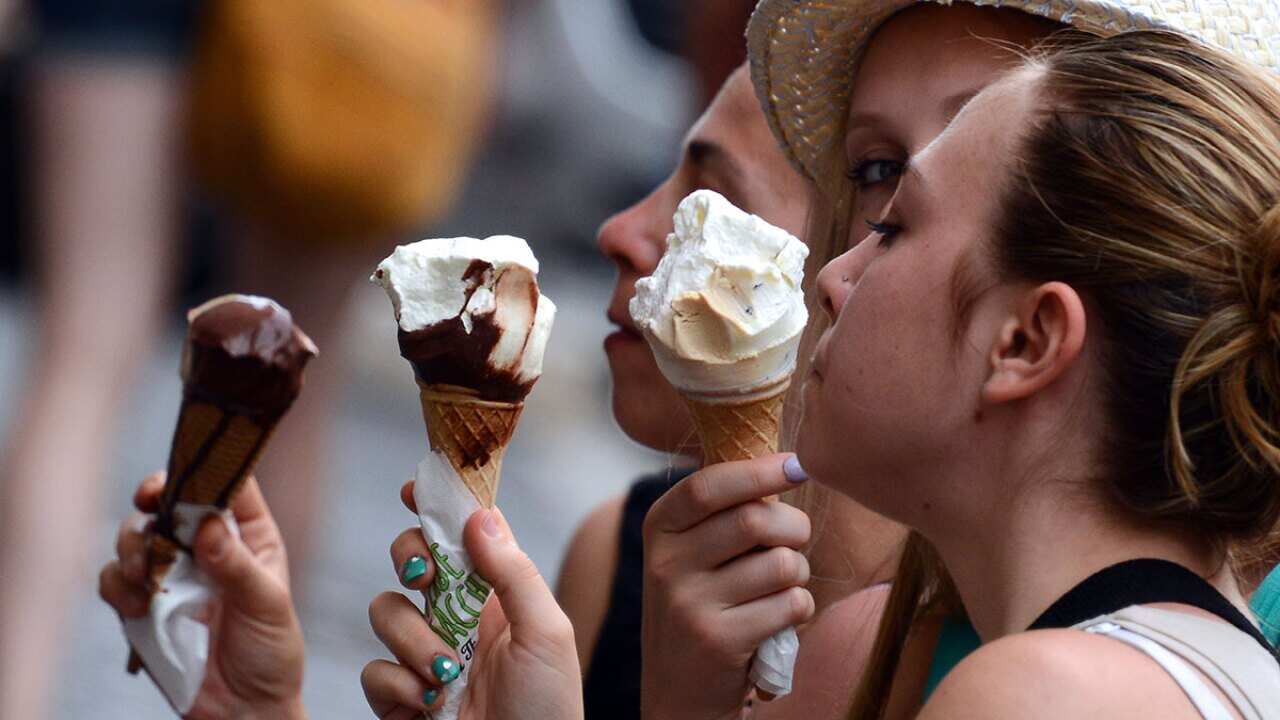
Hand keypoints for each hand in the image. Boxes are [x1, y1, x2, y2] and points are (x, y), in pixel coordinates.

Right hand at [99, 473, 305, 719]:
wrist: (243, 709)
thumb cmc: (271, 652)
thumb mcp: (267, 605)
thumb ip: (236, 566)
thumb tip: (206, 526)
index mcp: (249, 535)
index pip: (226, 485)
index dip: (201, 469)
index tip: (180, 472)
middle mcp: (208, 546)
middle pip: (169, 501)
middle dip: (152, 499)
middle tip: (146, 506)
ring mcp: (173, 573)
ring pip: (135, 536)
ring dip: (132, 548)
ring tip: (146, 577)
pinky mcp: (143, 603)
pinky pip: (115, 579)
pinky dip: (118, 587)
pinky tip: (139, 606)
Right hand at [361, 481, 582, 719]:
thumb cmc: (549, 710)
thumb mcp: (547, 634)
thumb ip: (514, 572)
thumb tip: (479, 514)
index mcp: (500, 594)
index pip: (466, 534)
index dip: (439, 505)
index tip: (414, 488)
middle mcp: (460, 617)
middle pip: (413, 558)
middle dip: (410, 557)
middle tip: (425, 575)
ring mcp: (426, 655)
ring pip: (385, 611)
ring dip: (414, 640)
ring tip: (448, 674)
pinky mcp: (400, 697)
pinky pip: (374, 670)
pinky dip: (399, 685)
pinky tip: (430, 704)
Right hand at [641, 454, 813, 719]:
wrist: (678, 693)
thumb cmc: (702, 605)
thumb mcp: (691, 553)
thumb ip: (725, 511)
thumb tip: (786, 460)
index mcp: (658, 529)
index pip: (708, 485)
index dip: (759, 471)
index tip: (797, 465)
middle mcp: (664, 564)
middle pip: (754, 520)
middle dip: (793, 526)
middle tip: (796, 538)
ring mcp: (688, 604)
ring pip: (781, 564)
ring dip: (798, 574)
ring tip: (780, 588)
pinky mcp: (718, 641)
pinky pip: (790, 604)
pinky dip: (799, 608)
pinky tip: (778, 620)